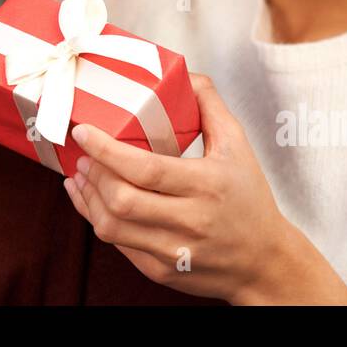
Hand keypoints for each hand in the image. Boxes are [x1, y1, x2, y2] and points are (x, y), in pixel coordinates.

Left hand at [64, 71, 346, 304]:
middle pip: (123, 201)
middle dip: (94, 174)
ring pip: (113, 227)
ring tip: (82, 174)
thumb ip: (211, 107)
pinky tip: (90, 200)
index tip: (84, 132)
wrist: (264, 261)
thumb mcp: (238, 147)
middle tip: (84, 154)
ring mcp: (174, 251)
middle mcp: (190, 222)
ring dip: (88, 197)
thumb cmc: (249, 200)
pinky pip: (118, 245)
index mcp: (207, 186)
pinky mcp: (161, 271)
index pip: (147, 169)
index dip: (108, 150)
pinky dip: (97, 219)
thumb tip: (187, 75)